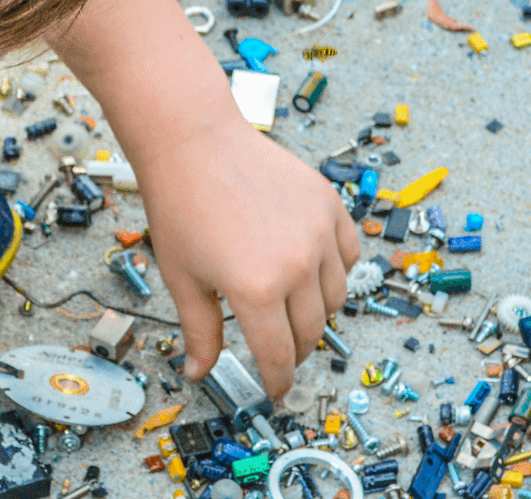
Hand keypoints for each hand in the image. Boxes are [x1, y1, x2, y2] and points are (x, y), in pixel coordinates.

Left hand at [137, 123, 359, 397]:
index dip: (278, 381)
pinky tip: (310, 268)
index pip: (280, 355)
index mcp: (256, 289)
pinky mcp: (329, 205)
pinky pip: (349, 254)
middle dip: (295, 350)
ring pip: (336, 296)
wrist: (194, 141)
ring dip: (316, 311)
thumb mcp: (182, 279)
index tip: (276, 390)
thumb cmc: (181, 204)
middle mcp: (296, 264)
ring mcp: (318, 232)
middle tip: (279, 351)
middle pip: (311, 331)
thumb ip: (199, 332)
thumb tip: (198, 372)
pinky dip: (335, 269)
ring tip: (290, 307)